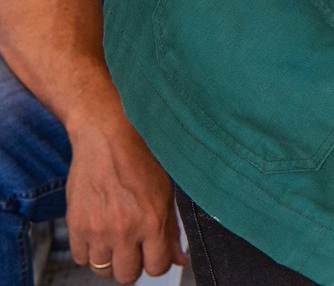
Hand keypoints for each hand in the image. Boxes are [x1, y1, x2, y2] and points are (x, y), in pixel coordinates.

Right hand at [65, 118, 184, 282]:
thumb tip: (180, 259)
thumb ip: (173, 230)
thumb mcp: (167, 192)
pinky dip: (89, 251)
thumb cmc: (143, 159)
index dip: (157, 263)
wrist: (107, 138)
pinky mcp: (76, 225)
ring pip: (103, 270)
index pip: (157, 268)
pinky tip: (98, 233)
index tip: (153, 253)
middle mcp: (125, 230)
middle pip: (127, 276)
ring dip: (110, 259)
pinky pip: (80, 258)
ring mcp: (98, 229)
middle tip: (133, 248)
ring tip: (115, 238)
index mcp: (153, 221)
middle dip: (133, 265)